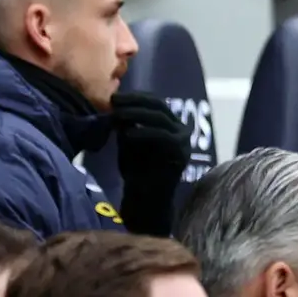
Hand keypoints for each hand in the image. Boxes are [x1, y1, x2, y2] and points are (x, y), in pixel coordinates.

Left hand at [112, 92, 190, 235]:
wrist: (145, 199)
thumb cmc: (136, 170)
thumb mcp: (128, 142)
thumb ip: (127, 125)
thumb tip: (117, 105)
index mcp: (169, 124)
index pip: (155, 102)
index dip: (135, 97)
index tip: (114, 98)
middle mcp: (180, 129)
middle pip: (159, 106)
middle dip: (135, 102)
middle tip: (115, 102)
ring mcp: (183, 140)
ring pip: (161, 118)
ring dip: (137, 114)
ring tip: (118, 114)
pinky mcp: (181, 152)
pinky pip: (163, 137)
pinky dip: (144, 133)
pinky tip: (127, 135)